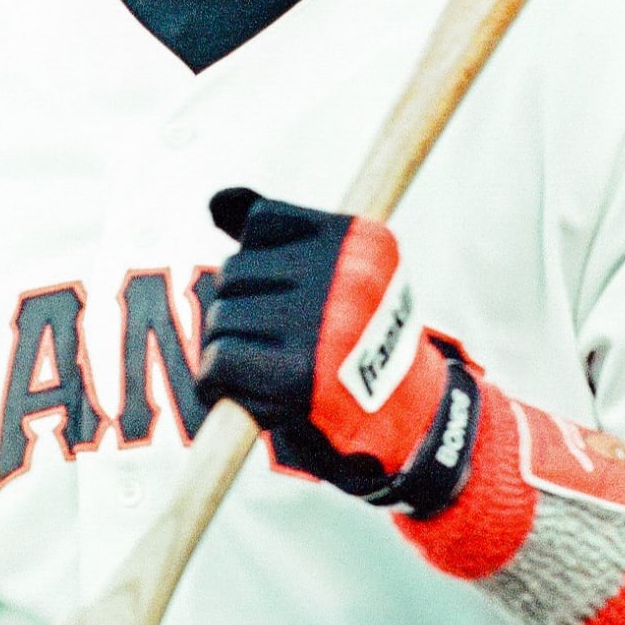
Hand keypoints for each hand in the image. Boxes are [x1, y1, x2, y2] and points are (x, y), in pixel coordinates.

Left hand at [195, 188, 478, 512]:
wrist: (409, 422)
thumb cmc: (361, 344)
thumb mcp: (341, 274)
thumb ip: (280, 236)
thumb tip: (216, 202)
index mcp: (362, 240)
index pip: (261, 221)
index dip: (260, 263)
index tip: (287, 296)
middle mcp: (347, 276)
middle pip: (234, 271)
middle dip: (242, 309)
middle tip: (279, 342)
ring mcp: (323, 325)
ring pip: (222, 317)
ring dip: (230, 347)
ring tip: (272, 368)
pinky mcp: (297, 376)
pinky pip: (219, 360)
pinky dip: (216, 381)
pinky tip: (240, 390)